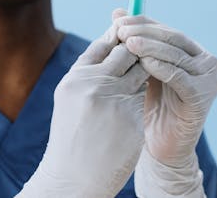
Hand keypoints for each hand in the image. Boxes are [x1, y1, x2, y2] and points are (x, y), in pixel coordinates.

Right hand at [16, 12, 148, 197]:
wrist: (74, 178)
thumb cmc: (72, 134)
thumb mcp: (72, 97)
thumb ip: (90, 70)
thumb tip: (114, 39)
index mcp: (76, 78)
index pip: (104, 43)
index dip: (119, 38)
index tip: (129, 39)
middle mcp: (94, 85)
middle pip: (128, 52)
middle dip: (137, 52)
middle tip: (140, 58)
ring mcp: (115, 102)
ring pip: (142, 72)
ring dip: (143, 74)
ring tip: (133, 86)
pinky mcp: (133, 119)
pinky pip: (144, 98)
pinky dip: (142, 99)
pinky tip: (132, 111)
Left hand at [116, 12, 216, 196]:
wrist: (161, 147)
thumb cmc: (149, 106)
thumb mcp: (140, 69)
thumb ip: (134, 42)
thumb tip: (117, 11)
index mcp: (193, 52)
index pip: (166, 30)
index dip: (142, 23)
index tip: (118, 20)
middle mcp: (206, 62)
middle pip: (173, 39)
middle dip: (145, 32)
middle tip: (121, 30)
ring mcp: (208, 79)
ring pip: (175, 55)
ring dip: (150, 47)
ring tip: (128, 42)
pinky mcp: (203, 96)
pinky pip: (180, 77)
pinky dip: (162, 68)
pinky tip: (144, 63)